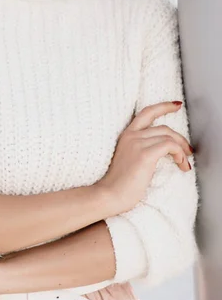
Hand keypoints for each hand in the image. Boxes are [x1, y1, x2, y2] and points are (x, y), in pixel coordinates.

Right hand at [98, 101, 193, 215]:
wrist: (110, 195)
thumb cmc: (120, 184)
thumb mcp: (130, 159)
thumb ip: (142, 149)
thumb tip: (165, 150)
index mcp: (126, 135)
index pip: (146, 113)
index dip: (163, 106)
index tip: (176, 105)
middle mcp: (131, 135)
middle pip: (163, 127)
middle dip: (180, 138)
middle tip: (188, 151)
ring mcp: (137, 143)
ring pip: (169, 137)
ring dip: (182, 150)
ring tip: (184, 163)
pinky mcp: (145, 154)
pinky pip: (170, 146)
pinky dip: (179, 154)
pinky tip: (181, 165)